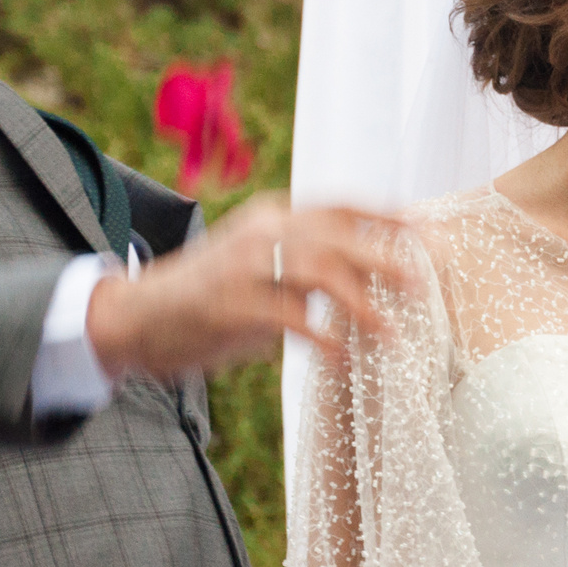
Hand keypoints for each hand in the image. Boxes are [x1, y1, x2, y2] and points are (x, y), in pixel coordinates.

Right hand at [83, 192, 417, 379]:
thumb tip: (373, 277)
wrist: (138, 314)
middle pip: (338, 235)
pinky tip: (340, 359)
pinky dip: (320, 338)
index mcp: (274, 216)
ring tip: (390, 333)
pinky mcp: (228, 303)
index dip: (387, 216)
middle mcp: (262, 231)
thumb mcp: (263, 266)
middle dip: (386, 256)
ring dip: (361, 303)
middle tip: (424, 283)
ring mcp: (244, 265)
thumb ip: (310, 266)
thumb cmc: (213, 296)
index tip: (428, 231)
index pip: (341, 206)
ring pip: (318, 271)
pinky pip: (287, 317)